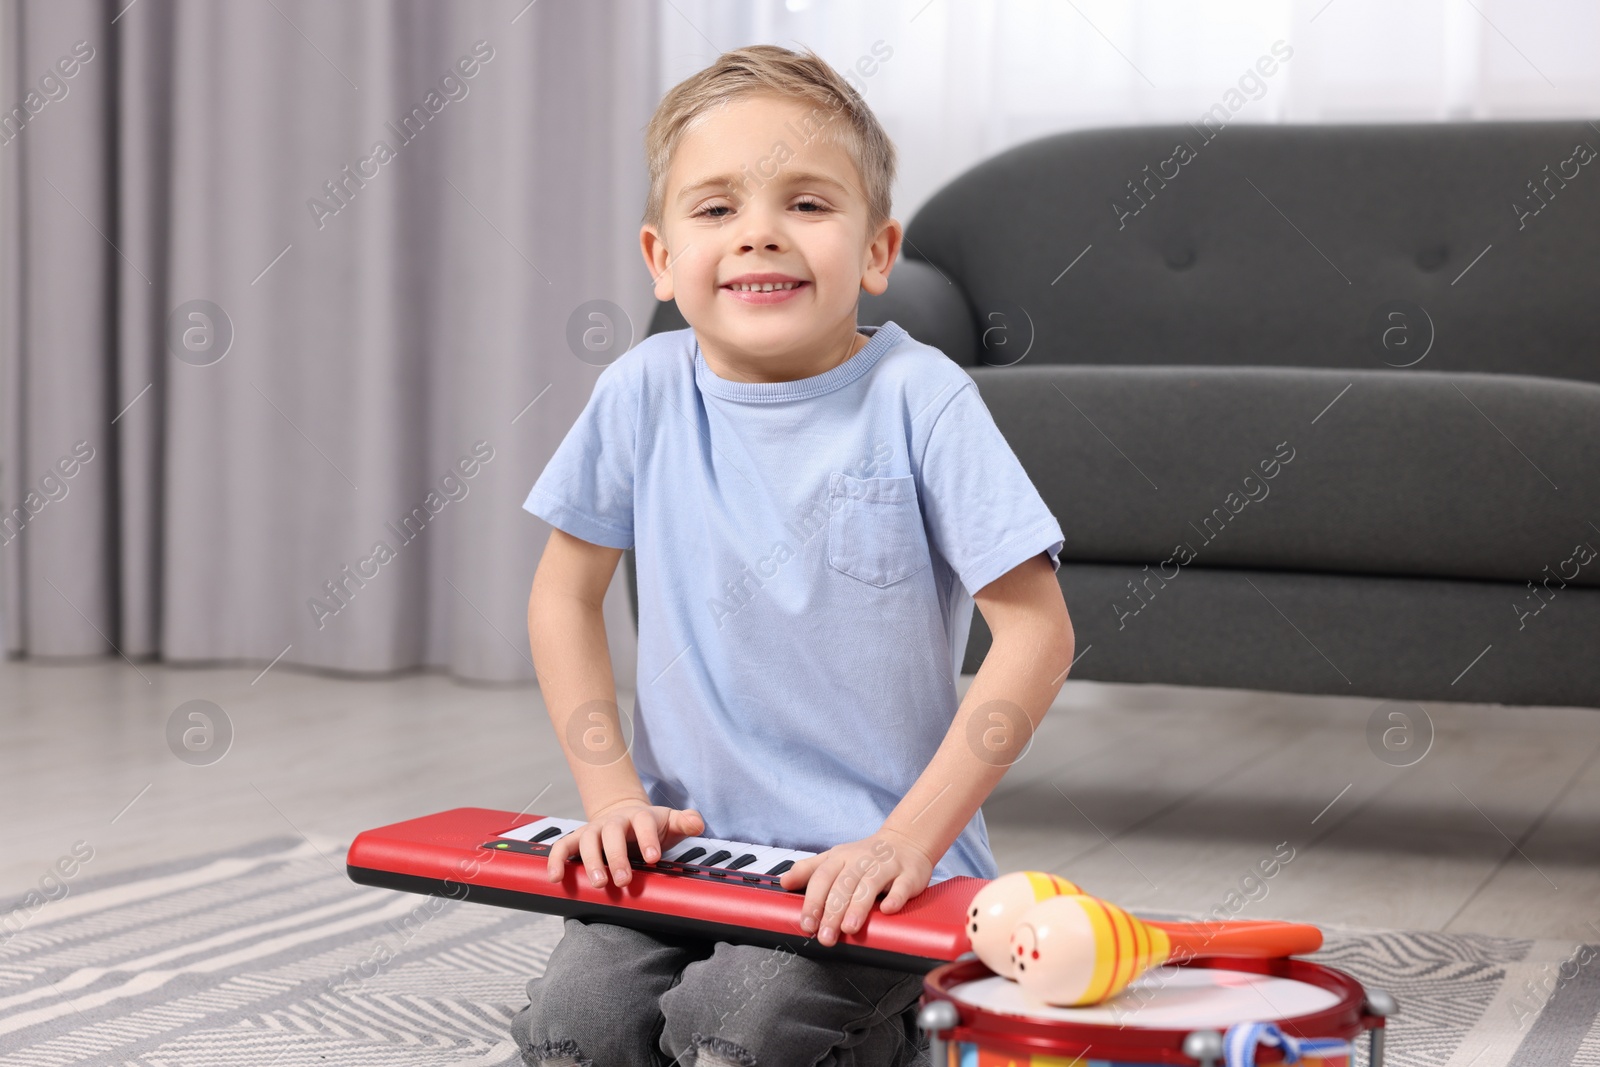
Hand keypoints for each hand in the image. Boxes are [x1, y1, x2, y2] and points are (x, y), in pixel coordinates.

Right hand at [545, 800, 704, 888]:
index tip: (653, 858)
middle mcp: (614, 821)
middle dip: (617, 856)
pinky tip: (556, 877)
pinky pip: (563, 846)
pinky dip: (556, 859)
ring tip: (597, 883)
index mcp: (640, 817)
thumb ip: (685, 822)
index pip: (644, 823)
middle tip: (623, 880)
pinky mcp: (578, 839)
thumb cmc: (650, 825)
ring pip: (587, 840)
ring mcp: (594, 829)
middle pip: (612, 833)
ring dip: (591, 861)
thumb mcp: (670, 822)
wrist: (625, 815)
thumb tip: (698, 824)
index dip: (648, 839)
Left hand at [778, 827, 934, 946]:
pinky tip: (888, 910)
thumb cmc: (866, 855)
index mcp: (841, 857)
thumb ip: (809, 870)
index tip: (806, 924)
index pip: (822, 878)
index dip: (813, 901)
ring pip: (869, 885)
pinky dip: (895, 897)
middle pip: (844, 885)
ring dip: (858, 907)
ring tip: (849, 928)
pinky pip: (901, 886)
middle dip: (832, 912)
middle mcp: (862, 860)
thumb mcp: (834, 858)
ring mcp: (886, 866)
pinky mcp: (908, 875)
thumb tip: (784, 882)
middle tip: (825, 935)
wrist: (906, 840)